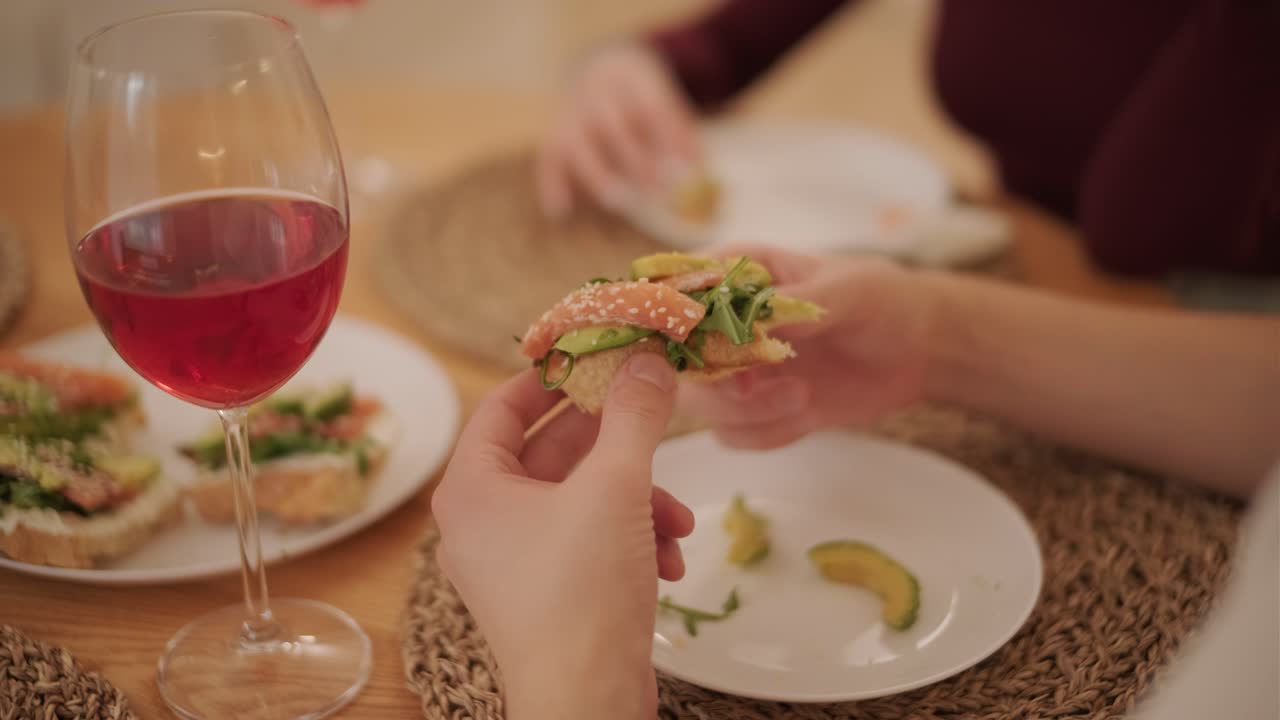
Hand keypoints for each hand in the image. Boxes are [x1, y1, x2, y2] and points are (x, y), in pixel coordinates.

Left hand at [432, 354, 691, 719]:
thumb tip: (648, 360)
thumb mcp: (616, 486)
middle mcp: (481, 522)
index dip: (549, 376)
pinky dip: (630, 541)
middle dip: (618, 449)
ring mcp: (510, 564)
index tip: (595, 357)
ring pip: (581, 501)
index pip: (501, 406)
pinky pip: (586, 543)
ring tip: (678, 522)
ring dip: (637, 502)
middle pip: (552, 455)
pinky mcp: (543, 596)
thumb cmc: (581, 590)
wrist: (587, 701)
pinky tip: (670, 560)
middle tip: (655, 423)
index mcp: (472, 488)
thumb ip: (634, 415)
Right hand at [536, 41, 700, 217]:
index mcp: (629, 78)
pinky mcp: (557, 129)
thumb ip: (679, 128)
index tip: (687, 170)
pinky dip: (551, 184)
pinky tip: (559, 212)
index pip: (649, 107)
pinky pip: (548, 156)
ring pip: (575, 141)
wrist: (603, 64)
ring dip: (596, 174)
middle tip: (659, 190)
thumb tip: (697, 164)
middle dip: (635, 159)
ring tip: (619, 202)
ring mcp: (572, 110)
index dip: (668, 139)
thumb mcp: (665, 96)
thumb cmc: (642, 92)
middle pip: (610, 124)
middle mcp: (596, 92)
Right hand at [679, 246, 934, 448]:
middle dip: (715, 384)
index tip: (700, 345)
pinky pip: (735, 435)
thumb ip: (800, 304)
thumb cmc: (881, 300)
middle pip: (680, 361)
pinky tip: (808, 419)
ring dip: (747, 414)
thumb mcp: (849, 291)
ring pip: (704, 405)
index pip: (677, 291)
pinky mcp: (757, 408)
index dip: (672, 321)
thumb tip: (756, 321)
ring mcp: (737, 369)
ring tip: (804, 401)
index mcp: (735, 275)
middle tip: (753, 388)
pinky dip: (767, 435)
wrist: (917, 349)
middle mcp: (724, 325)